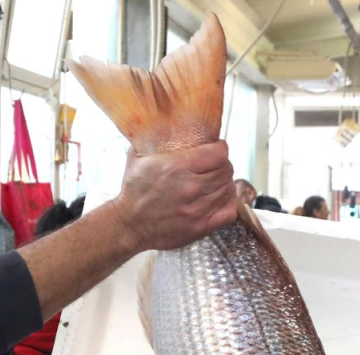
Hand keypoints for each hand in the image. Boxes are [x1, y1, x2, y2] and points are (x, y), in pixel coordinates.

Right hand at [110, 142, 237, 253]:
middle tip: (214, 165)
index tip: (215, 148)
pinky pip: (229, 211)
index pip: (218, 153)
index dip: (220, 148)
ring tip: (215, 181)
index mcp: (177, 167)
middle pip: (226, 170)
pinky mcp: (201, 226)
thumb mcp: (138, 158)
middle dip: (222, 165)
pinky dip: (228, 202)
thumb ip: (153, 139)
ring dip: (224, 183)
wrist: (130, 226)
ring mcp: (197, 209)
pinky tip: (220, 198)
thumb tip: (162, 122)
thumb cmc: (133, 193)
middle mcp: (191, 188)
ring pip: (228, 189)